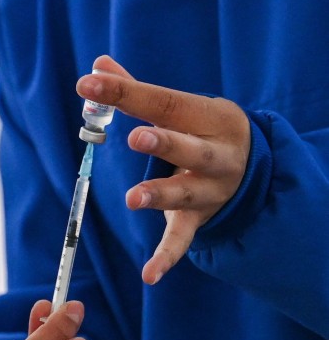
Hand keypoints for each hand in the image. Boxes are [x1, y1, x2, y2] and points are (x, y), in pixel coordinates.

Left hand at [77, 56, 250, 284]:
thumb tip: (98, 65)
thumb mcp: (180, 108)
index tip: (86, 84)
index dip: (125, 93)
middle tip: (136, 136)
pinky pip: (183, 241)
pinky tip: (149, 274)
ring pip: (186, 194)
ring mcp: (210, 190)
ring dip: (160, 195)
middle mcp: (214, 155)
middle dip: (165, 143)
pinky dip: (166, 258)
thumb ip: (136, 90)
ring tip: (134, 199)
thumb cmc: (201, 130)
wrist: (254, 168)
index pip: (164, 102)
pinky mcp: (199, 220)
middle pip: (190, 148)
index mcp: (207, 117)